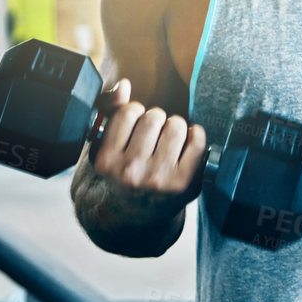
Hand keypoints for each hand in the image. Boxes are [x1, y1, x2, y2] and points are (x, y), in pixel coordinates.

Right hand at [90, 78, 208, 202]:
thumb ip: (109, 112)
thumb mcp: (104, 146)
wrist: (133, 216)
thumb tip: (123, 85)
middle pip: (154, 116)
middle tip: (152, 137)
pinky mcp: (184, 183)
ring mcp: (159, 179)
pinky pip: (197, 141)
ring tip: (167, 141)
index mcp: (107, 160)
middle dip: (155, 120)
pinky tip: (186, 145)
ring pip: (176, 125)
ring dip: (174, 128)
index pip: (128, 112)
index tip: (134, 126)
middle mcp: (131, 172)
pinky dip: (195, 136)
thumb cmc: (120, 172)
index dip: (134, 113)